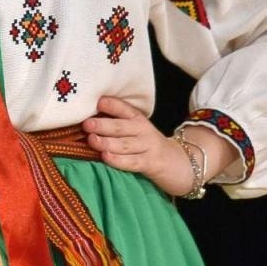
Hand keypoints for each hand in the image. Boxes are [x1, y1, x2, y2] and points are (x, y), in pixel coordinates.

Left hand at [84, 97, 200, 197]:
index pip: (124, 109)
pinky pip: (132, 162)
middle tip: (87, 124)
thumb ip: (116, 124)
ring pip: (125, 144)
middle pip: (121, 127)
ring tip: (92, 140)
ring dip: (107, 142)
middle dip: (103, 125)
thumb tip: (87, 119)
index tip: (98, 101)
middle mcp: (143, 130)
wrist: (179, 163)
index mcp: (138, 119)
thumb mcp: (135, 130)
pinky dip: (118, 160)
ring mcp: (148, 147)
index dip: (112, 104)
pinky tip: (106, 157)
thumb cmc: (147, 145)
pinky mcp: (151, 164)